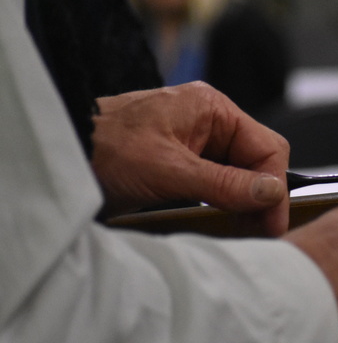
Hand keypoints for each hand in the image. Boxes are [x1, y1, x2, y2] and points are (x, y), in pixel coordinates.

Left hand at [91, 82, 290, 235]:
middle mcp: (208, 121)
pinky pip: (217, 182)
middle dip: (261, 198)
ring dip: (243, 203)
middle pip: (256, 162)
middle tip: (260, 234)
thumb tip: (271, 193)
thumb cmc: (101, 149)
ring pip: (239, 175)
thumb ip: (224, 183)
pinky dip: (224, 204)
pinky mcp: (181, 163)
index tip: (273, 223)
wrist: (57, 154)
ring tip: (243, 232)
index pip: (267, 148)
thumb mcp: (167, 170)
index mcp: (212, 108)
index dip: (275, 188)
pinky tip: (223, 222)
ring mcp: (195, 142)